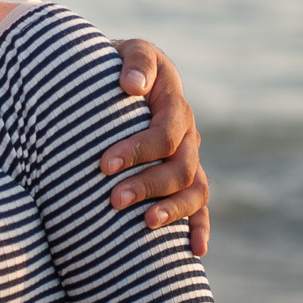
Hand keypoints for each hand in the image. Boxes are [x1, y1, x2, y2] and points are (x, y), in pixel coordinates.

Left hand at [103, 39, 209, 256]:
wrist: (117, 78)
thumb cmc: (115, 65)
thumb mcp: (127, 51)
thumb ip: (135, 62)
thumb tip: (133, 85)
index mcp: (174, 105)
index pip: (164, 134)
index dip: (137, 150)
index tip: (103, 165)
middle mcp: (187, 135)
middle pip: (179, 167)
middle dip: (147, 185)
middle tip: (113, 199)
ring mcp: (188, 158)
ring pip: (194, 190)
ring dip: (173, 210)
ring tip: (146, 224)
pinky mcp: (184, 177)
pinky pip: (199, 205)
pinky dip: (199, 227)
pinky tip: (194, 252)